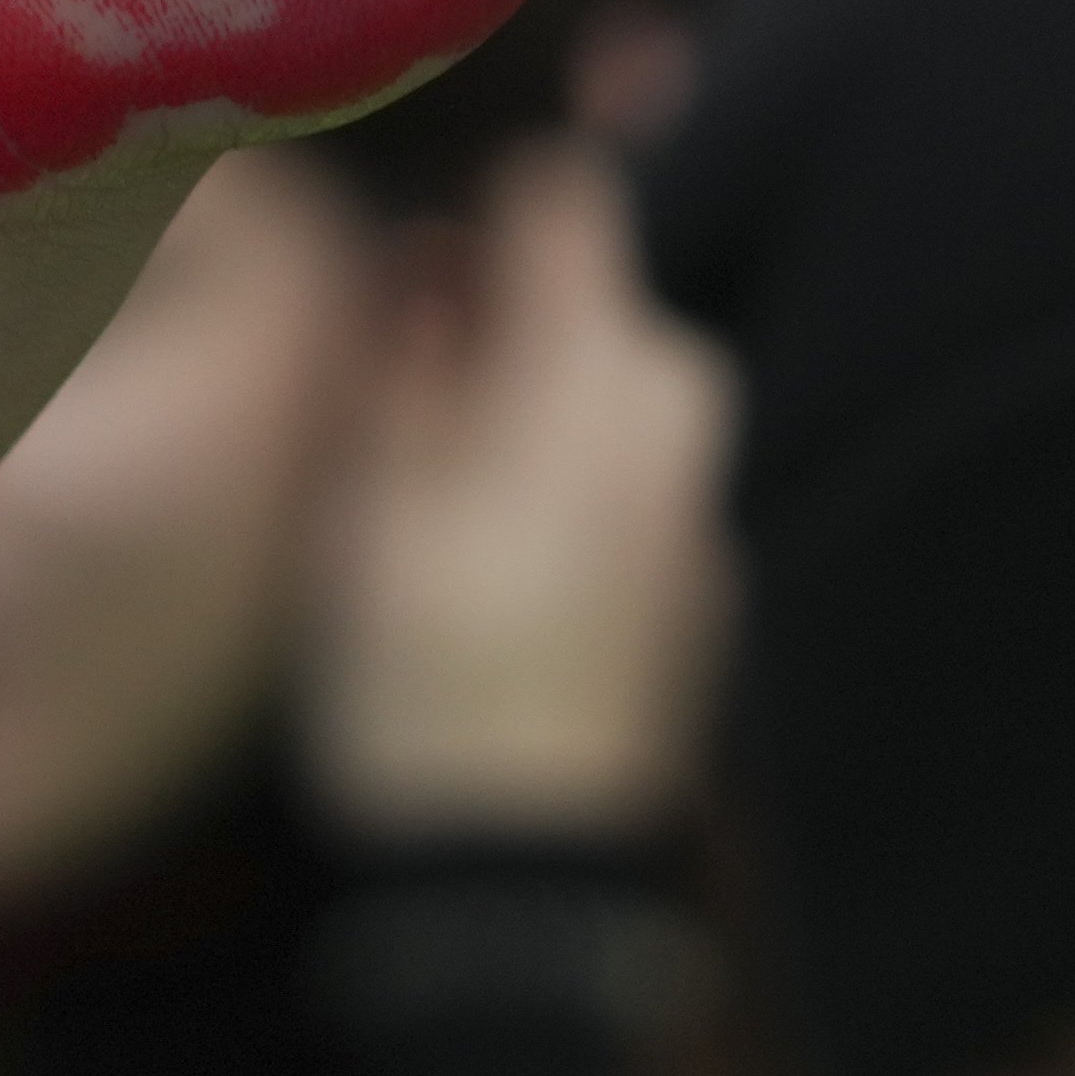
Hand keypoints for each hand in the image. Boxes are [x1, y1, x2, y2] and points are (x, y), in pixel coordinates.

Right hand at [308, 133, 731, 838]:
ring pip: (613, 402)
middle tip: (400, 393)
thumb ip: (411, 360)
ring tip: (434, 497)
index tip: (419, 241)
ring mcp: (702, 506)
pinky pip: (632, 488)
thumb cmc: (423, 674)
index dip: (488, 202)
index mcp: (601, 367)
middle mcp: (681, 414)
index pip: (569, 202)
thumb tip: (432, 264)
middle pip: (595, 307)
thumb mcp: (372, 506)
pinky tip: (496, 576)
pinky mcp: (701, 587)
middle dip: (505, 324)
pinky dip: (572, 494)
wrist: (519, 873)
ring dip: (535, 412)